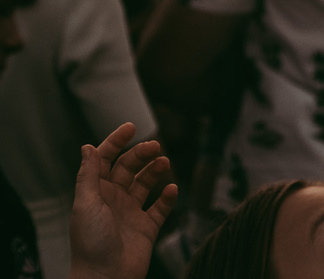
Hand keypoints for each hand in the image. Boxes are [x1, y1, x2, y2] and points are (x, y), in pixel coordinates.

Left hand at [68, 123, 173, 278]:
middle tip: (155, 146)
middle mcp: (114, 200)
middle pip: (129, 168)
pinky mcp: (147, 227)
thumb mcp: (86, 204)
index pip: (105, 160)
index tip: (131, 127)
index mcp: (96, 193)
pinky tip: (171, 190)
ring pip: (146, 183)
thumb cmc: (91, 243)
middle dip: (141, 153)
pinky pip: (161, 207)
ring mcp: (131, 213)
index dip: (116, 142)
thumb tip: (88, 147)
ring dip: (155, 171)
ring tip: (164, 163)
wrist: (106, 277)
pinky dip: (168, 197)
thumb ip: (88, 175)